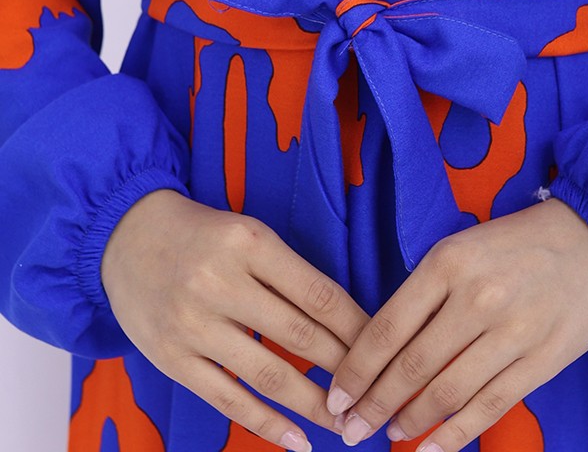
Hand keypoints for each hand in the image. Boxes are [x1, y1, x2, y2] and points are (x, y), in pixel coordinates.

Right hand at [100, 189, 369, 448]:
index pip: (319, 293)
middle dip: (345, 370)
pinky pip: (228, 399)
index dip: (357, 327)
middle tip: (375, 393)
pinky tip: (298, 440)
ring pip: (269, 373)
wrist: (125, 235)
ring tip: (346, 423)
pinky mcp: (172, 358)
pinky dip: (267, 424)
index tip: (384, 349)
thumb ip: (289, 273)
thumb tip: (347, 322)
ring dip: (314, 404)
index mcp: (250, 242)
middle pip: (300, 335)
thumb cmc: (201, 234)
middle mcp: (221, 282)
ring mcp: (194, 324)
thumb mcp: (248, 233)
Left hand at [324, 197, 587, 450]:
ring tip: (388, 434)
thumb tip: (382, 347)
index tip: (336, 396)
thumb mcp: (462, 248)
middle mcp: (476, 299)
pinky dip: (454, 436)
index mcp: (448, 262)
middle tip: (350, 428)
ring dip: (410, 421)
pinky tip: (429, 450)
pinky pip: (488, 407)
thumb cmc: (517, 242)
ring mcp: (511, 333)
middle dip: (374, 404)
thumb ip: (426, 292)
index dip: (357, 369)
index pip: (387, 327)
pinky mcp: (541, 362)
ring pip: (446, 392)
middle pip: (411, 366)